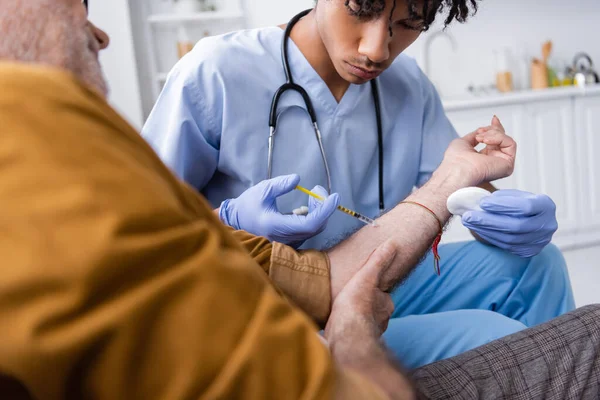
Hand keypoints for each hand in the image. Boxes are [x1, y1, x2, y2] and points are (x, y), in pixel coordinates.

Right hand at [219, 174, 338, 247]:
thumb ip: (280, 184)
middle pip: (315, 226)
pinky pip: (307, 231)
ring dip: (318, 211)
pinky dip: (312, 218)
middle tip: (319, 189)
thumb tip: (297, 179)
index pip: (310, 223)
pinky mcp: (289, 242)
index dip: (325, 210)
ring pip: (313, 229)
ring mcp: (287, 243)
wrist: (236, 222)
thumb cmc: (248, 205)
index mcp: (277, 226)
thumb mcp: (262, 189)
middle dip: (323, 207)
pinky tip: (304, 208)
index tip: (334, 196)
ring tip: (313, 195)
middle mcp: (284, 239)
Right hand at [325, 240, 397, 341]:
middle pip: (373, 310)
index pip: (382, 295)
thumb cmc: (356, 305)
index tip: (362, 287)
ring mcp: (368, 334)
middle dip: (364, 306)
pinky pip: (351, 333)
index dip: (372, 290)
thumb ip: (379, 261)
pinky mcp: (354, 342)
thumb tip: (393, 243)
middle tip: (350, 299)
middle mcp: (381, 322)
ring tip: (341, 311)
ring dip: (355, 319)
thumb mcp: (367, 276)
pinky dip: (346, 330)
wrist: (345, 335)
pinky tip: (335, 326)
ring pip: (363, 323)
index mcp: (386, 306)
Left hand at [441, 116, 516, 185]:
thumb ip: (475, 136)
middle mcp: (493, 162)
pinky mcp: (508, 165)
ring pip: (506, 140)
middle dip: (494, 129)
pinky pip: (510, 143)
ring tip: (480, 138)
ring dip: (493, 133)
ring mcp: (501, 164)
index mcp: (482, 158)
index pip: (495, 142)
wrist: (456, 168)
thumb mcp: (464, 142)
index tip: (494, 119)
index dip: (496, 129)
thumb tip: (483, 130)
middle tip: (482, 130)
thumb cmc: (454, 160)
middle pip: (503, 139)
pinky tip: (486, 141)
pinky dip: (498, 137)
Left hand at [462, 189, 557, 256]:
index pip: (526, 206)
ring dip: (486, 230)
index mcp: (546, 205)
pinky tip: (477, 230)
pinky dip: (490, 237)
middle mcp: (547, 225)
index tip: (482, 202)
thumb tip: (481, 201)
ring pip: (510, 239)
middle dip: (489, 220)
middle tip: (468, 215)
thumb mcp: (512, 195)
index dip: (503, 205)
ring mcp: (540, 241)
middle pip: (516, 226)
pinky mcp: (529, 251)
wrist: (526, 219)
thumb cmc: (515, 203)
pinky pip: (507, 246)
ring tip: (469, 222)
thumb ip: (501, 196)